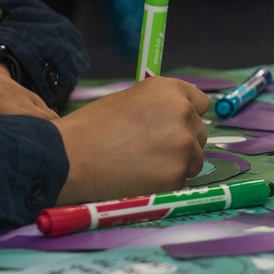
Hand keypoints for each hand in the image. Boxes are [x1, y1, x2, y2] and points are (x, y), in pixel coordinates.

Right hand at [52, 77, 209, 203]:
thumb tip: (168, 119)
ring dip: (176, 165)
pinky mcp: (177, 174)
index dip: (187, 116)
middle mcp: (183, 113)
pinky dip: (164, 183)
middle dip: (182, 143)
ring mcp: (183, 145)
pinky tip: (140, 179)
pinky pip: (180, 181)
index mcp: (169, 90)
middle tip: (152, 152)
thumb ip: (155, 107)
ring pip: (193, 160)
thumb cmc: (91, 127)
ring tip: (143, 167)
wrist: (72, 156)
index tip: (175, 127)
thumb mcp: (127, 100)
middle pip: (199, 132)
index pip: (200, 102)